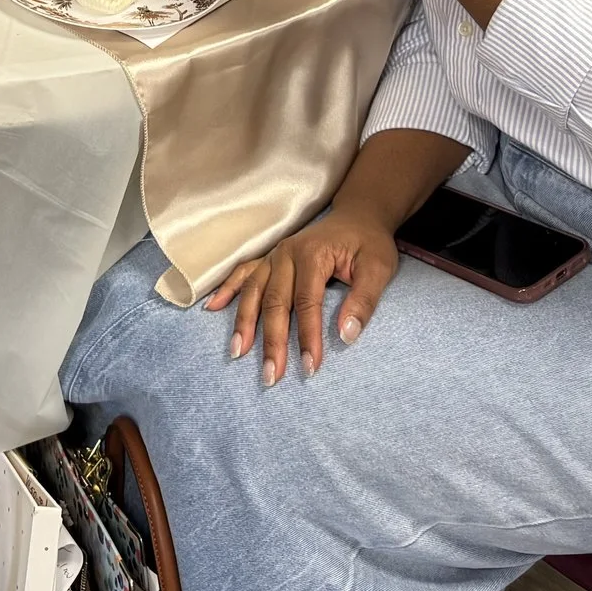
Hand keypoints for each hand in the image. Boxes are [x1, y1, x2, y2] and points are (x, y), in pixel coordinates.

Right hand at [205, 206, 399, 383]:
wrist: (358, 215)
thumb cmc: (369, 243)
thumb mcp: (379, 268)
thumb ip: (364, 300)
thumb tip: (346, 335)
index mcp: (313, 255)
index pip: (307, 303)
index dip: (307, 337)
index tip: (309, 367)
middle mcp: (287, 254)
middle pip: (274, 302)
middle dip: (271, 341)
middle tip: (271, 375)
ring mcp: (274, 255)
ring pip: (253, 291)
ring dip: (244, 322)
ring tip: (237, 351)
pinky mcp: (270, 258)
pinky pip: (243, 273)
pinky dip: (227, 290)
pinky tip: (212, 308)